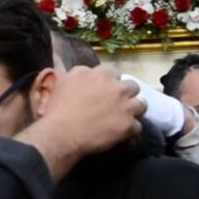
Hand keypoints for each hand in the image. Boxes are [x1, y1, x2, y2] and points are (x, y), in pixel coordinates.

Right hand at [16, 66, 142, 180]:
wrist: (61, 134)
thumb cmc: (57, 108)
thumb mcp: (63, 82)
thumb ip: (76, 72)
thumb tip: (75, 64)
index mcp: (100, 74)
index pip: (113, 72)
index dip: (109, 82)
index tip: (103, 90)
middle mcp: (116, 87)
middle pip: (132, 86)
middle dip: (125, 94)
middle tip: (115, 104)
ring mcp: (125, 106)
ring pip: (141, 105)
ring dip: (133, 110)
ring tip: (123, 118)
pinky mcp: (128, 126)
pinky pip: (137, 127)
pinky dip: (128, 130)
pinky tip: (118, 134)